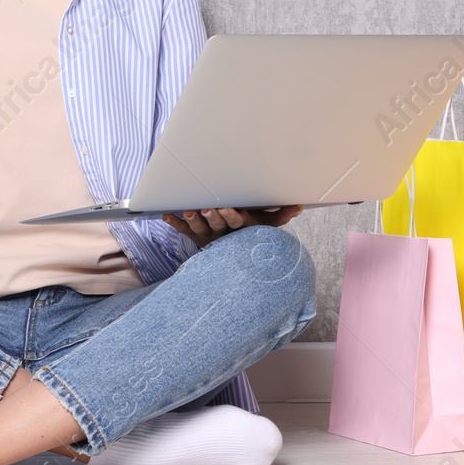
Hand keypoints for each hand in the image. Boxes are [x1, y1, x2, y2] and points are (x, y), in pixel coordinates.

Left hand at [161, 204, 304, 247]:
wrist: (233, 258)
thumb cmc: (251, 234)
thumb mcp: (267, 226)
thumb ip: (282, 216)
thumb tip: (299, 206)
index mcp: (239, 229)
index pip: (236, 223)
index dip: (230, 216)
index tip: (225, 207)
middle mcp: (223, 233)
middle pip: (217, 224)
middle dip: (211, 216)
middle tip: (206, 208)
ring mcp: (208, 235)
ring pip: (199, 228)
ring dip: (191, 219)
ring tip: (186, 211)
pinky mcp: (196, 236)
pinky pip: (183, 231)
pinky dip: (174, 223)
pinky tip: (165, 215)